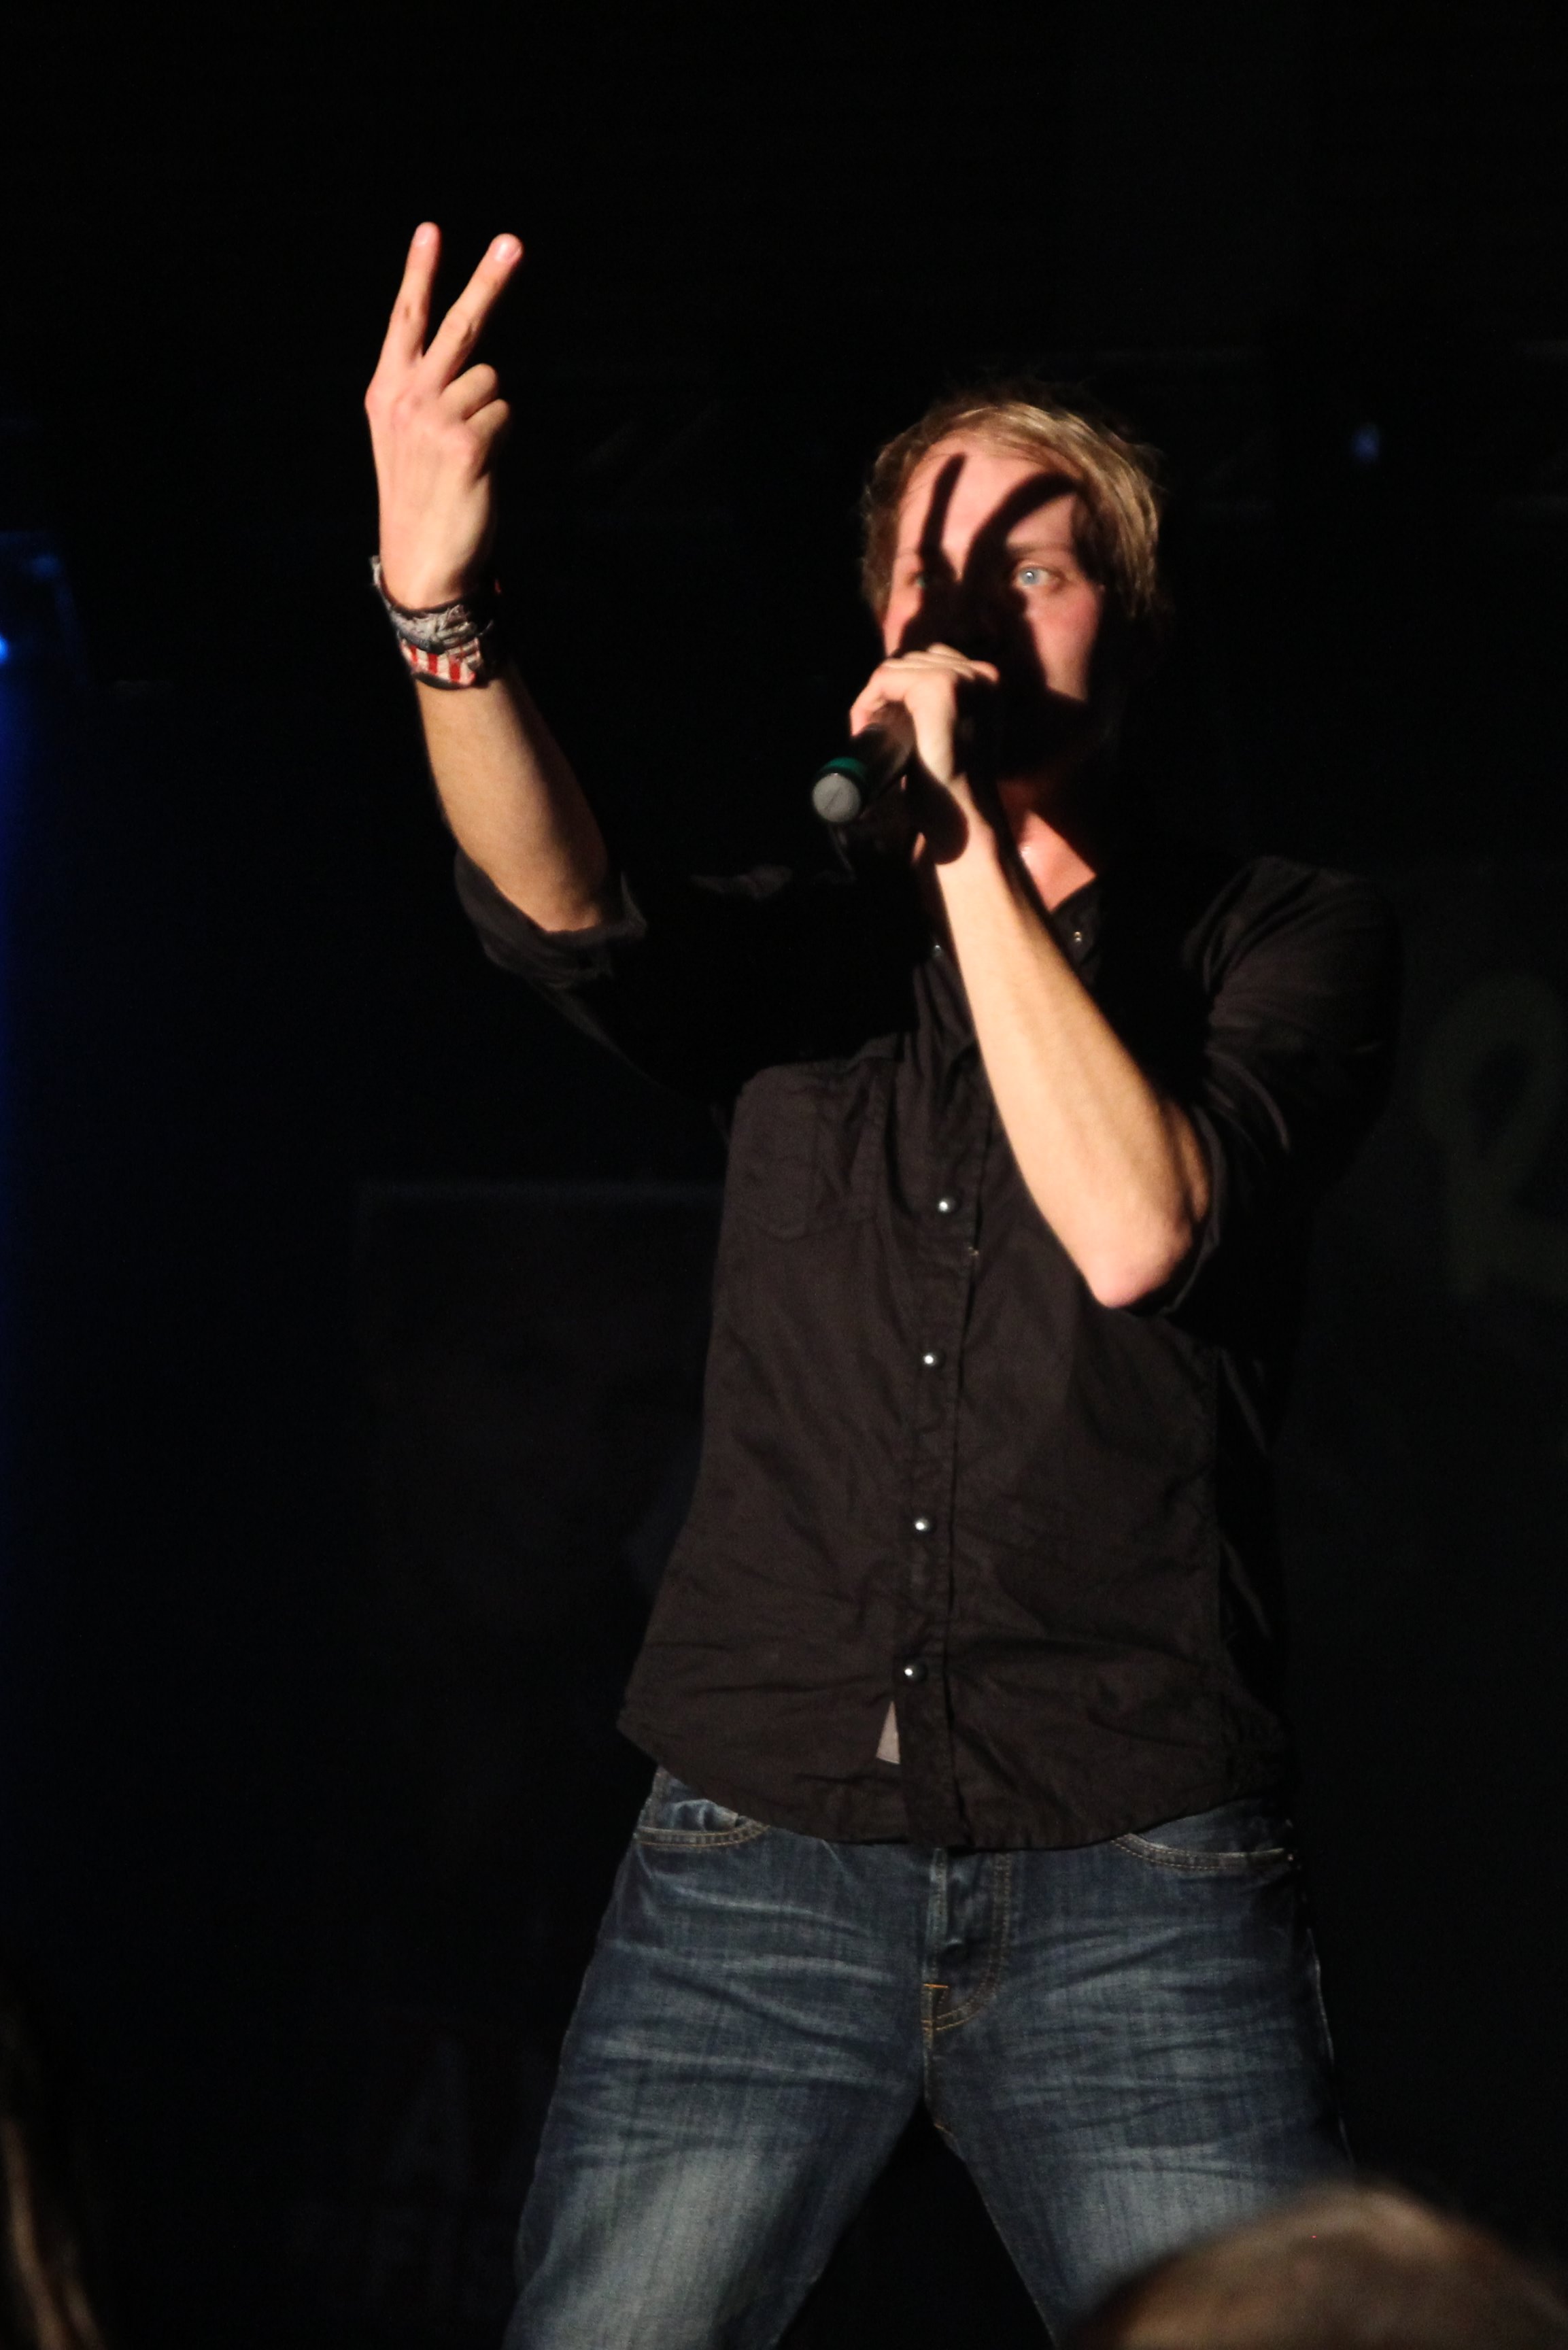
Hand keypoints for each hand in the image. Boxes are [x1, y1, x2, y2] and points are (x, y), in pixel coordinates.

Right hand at [365, 224, 522, 608]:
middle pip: (457, 326)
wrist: (421, 559)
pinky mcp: (467, 441)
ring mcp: (435, 418)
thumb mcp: (406, 438)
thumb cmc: (422, 498)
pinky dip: (500, 438)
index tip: (430, 230)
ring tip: (467, 453)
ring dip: (490, 413)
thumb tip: (475, 364)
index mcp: (386, 392)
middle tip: (513, 242)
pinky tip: (478, 467)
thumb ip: (425, 392)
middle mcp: (407, 398)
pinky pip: (504, 414)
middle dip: (488, 280)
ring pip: (490, 381)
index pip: (405, 321)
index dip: (419, 274)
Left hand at [847, 644, 999, 794]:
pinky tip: (865, 731)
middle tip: (875, 733)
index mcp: (988, 680)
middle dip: (885, 693)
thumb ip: (940, 708)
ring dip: (873, 700)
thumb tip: (897, 694)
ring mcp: (961, 677)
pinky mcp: (938, 688)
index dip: (899, 690)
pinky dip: (866, 703)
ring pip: (893, 668)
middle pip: (910, 661)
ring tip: (872, 735)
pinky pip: (883, 679)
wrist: (962, 817)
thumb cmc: (952, 785)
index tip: (886, 725)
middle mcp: (980, 671)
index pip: (928, 662)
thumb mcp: (951, 733)